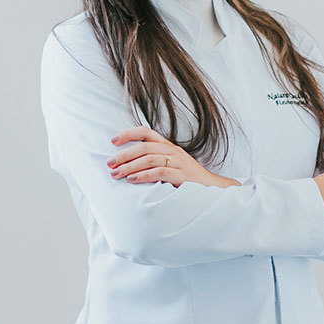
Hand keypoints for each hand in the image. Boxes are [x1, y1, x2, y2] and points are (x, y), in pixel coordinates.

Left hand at [107, 127, 237, 189]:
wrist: (213, 191)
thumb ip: (153, 164)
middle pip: (144, 146)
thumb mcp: (170, 167)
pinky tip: (132, 180)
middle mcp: (173, 151)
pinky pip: (160, 172)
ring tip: (116, 174)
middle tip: (109, 164)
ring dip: (130, 166)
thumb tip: (127, 167)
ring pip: (149, 158)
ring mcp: (179, 163)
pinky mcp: (183, 176)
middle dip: (124, 155)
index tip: (113, 141)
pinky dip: (144, 176)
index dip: (128, 134)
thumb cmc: (188, 181)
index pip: (146, 132)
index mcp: (168, 146)